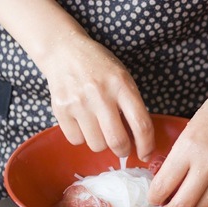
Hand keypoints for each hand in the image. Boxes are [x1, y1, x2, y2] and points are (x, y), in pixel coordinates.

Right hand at [38, 35, 154, 160]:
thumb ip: (130, 105)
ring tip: (99, 129)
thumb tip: (137, 140)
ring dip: (101, 143)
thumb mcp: (122, 78)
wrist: (64, 51)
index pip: (141, 124)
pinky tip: (83, 124)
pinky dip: (82, 137)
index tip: (146, 154)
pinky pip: (76, 140)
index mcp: (122, 85)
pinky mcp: (61, 110)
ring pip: (96, 145)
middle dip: (123, 151)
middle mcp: (100, 94)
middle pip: (117, 141)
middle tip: (122, 148)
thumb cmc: (98, 67)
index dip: (147, 146)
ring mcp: (79, 103)